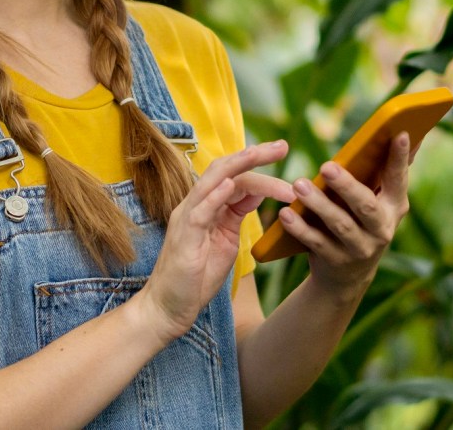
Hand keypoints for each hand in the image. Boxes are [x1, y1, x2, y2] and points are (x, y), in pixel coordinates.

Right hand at [137, 140, 293, 341]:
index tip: (284, 152)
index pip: (234, 175)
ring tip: (262, 153)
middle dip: (254, 155)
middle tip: (283, 146)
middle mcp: (195, 204)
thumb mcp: (226, 240)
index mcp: (207, 205)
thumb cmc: (196, 278)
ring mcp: (187, 217)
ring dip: (240, 166)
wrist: (168, 308)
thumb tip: (258, 192)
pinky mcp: (184, 236)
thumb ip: (238, 214)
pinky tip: (233, 184)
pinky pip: (200, 210)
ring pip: (213, 181)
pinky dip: (216, 195)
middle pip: (225, 169)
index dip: (259, 163)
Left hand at [278, 132, 409, 298]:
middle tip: (326, 166)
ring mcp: (360, 248)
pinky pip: (316, 243)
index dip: (399, 158)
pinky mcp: (336, 261)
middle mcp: (382, 229)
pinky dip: (300, 228)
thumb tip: (400, 134)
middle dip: (346, 186)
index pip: (398, 179)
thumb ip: (382, 173)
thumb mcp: (377, 201)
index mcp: (394, 207)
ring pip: (340, 225)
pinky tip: (286, 214)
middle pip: (366, 205)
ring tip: (299, 185)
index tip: (399, 132)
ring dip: (319, 204)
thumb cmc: (360, 221)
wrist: (347, 276)